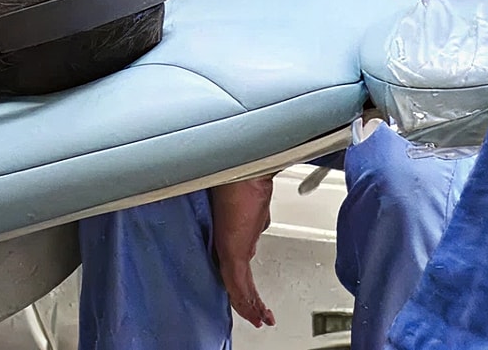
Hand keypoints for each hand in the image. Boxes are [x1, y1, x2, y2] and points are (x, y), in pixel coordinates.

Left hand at [212, 177, 275, 328]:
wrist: (246, 169)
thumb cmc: (242, 177)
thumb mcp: (252, 204)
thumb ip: (254, 216)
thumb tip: (258, 220)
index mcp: (230, 233)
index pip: (234, 264)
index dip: (242, 283)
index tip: (248, 296)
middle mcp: (229, 243)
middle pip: (235, 278)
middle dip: (246, 299)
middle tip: (254, 314)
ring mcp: (230, 247)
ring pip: (237, 284)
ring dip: (249, 303)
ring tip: (258, 318)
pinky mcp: (232, 249)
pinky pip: (237, 282)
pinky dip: (247, 300)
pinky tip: (254, 312)